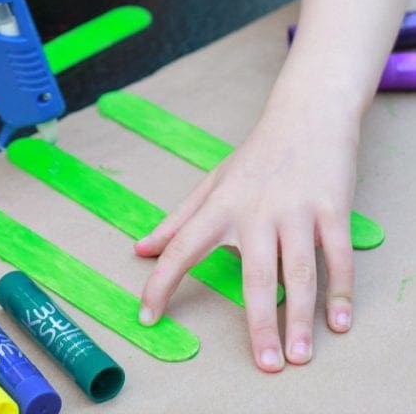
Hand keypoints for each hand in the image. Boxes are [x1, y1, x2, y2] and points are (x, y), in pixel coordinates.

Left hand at [135, 108, 357, 371]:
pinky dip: (340, 291)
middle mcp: (257, 210)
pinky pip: (338, 257)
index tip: (148, 318)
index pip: (183, 247)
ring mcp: (296, 210)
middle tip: (265, 364)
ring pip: (300, 272)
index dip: (162, 282)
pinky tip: (338, 322)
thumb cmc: (256, 156)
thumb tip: (140, 249)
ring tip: (300, 355)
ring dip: (301, 317)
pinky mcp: (331, 209)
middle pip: (256, 274)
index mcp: (221, 205)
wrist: (307, 116)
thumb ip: (178, 220)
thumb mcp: (213, 183)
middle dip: (259, 322)